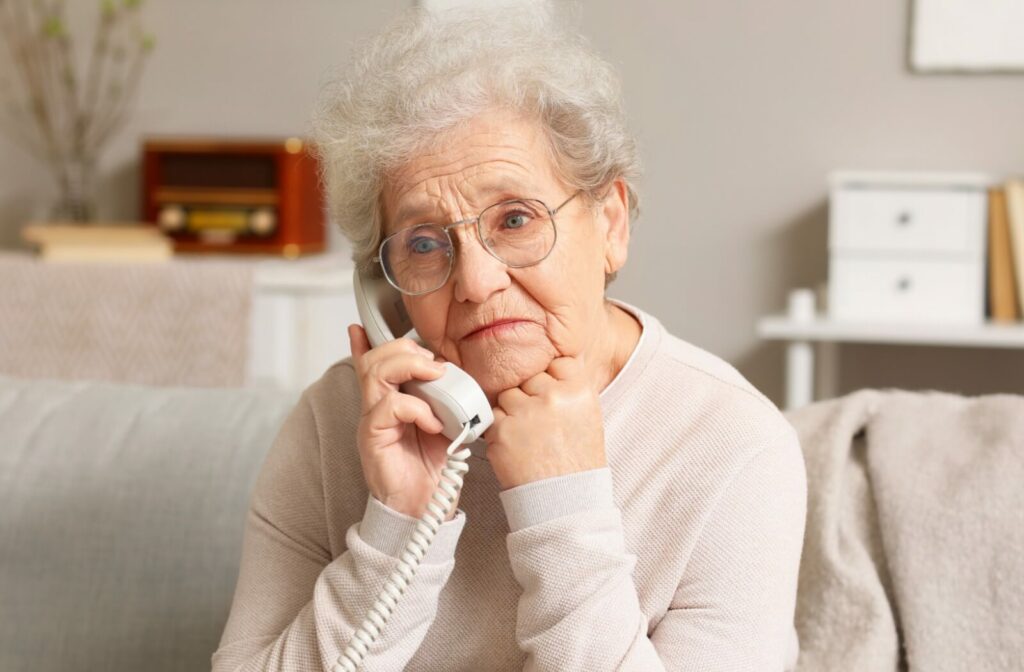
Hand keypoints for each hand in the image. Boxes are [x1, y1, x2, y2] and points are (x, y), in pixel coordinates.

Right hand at [349, 324, 459, 519]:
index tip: (362, 327)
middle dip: (404, 349)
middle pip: (374, 360)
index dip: (365, 343)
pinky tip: (434, 423)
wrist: (424, 511)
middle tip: (434, 362)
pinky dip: (417, 409)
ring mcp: (372, 422)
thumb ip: (442, 399)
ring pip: (375, 374)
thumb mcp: (444, 423)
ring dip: (408, 367)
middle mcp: (376, 408)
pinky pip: (388, 408)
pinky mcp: (372, 439)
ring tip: (435, 377)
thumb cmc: (433, 470)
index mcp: (391, 401)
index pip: (371, 364)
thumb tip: (450, 374)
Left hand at [485, 356, 606, 489]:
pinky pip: (492, 417)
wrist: (565, 501)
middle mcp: (553, 396)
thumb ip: (569, 390)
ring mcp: (525, 412)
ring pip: (507, 395)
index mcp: (579, 390)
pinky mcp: (502, 430)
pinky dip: (499, 430)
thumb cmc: (576, 463)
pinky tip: (516, 447)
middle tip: (539, 424)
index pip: (556, 362)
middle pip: (528, 378)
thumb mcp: (588, 417)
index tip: (550, 396)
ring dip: (511, 412)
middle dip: (529, 397)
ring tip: (528, 437)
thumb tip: (548, 370)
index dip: (550, 378)